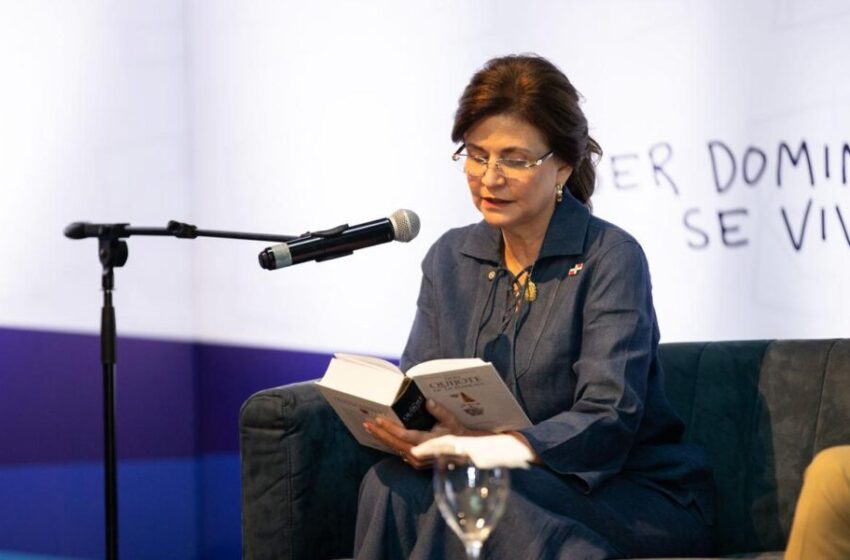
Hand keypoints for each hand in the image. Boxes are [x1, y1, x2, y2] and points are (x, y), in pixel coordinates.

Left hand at [363, 399, 492, 468]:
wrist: (465, 453)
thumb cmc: (458, 435)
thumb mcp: (451, 421)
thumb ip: (439, 412)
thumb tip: (428, 401)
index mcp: (427, 443)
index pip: (403, 435)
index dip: (389, 427)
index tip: (378, 420)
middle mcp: (419, 455)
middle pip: (394, 444)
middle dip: (379, 433)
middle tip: (366, 424)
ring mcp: (417, 461)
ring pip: (395, 449)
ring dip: (382, 438)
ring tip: (370, 429)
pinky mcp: (416, 463)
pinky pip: (399, 452)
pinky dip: (390, 443)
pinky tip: (383, 437)